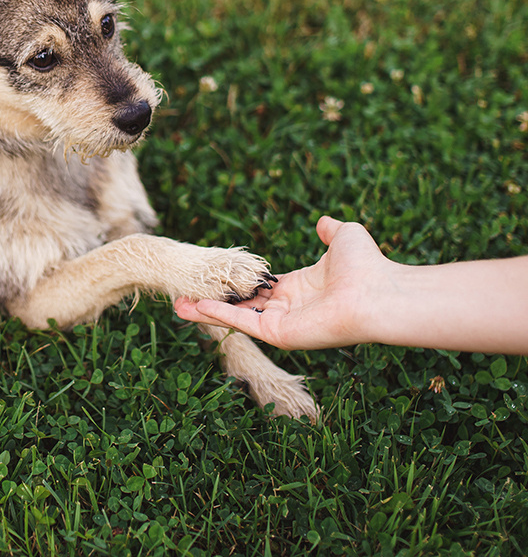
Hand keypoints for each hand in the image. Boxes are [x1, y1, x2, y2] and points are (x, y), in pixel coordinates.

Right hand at [174, 217, 395, 349]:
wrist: (378, 293)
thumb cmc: (366, 266)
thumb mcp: (344, 236)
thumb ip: (330, 230)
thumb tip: (324, 222)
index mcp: (302, 288)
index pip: (263, 287)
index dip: (239, 281)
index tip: (216, 275)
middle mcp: (290, 308)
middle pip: (244, 304)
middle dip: (215, 300)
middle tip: (187, 293)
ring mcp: (283, 323)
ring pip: (237, 316)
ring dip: (207, 311)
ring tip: (178, 305)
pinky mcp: (279, 334)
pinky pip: (242, 324)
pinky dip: (217, 315)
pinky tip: (192, 308)